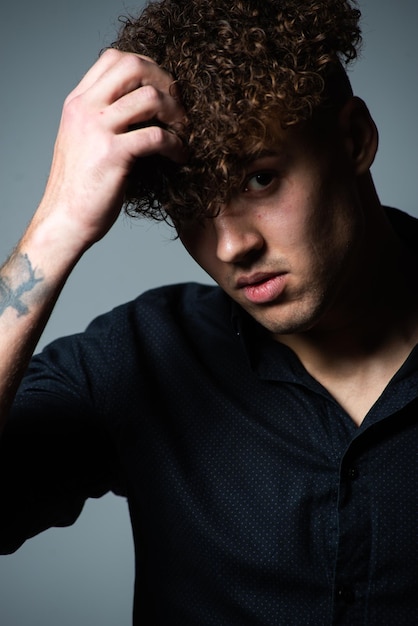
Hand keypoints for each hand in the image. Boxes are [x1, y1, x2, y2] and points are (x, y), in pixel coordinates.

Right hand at [34, 49, 185, 251]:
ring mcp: (97, 130)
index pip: (114, 58)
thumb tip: (141, 107)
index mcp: (78, 103)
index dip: (147, 67)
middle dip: (165, 82)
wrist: (65, 220)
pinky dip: (176, 145)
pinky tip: (180, 156)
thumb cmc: (80, 187)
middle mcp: (85, 109)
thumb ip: (104, 119)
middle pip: (134, 66)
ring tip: (183, 132)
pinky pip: (156, 137)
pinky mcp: (112, 155)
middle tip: (179, 107)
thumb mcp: (84, 141)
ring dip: (176, 113)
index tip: (163, 90)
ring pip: (149, 98)